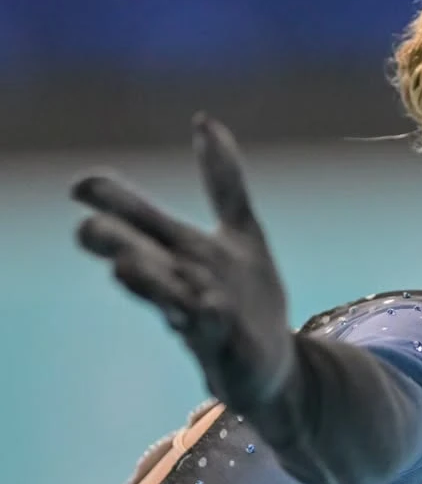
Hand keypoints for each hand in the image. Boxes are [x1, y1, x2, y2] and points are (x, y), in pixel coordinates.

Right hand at [72, 114, 294, 413]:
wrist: (275, 363)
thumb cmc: (248, 298)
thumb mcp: (242, 231)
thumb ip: (224, 182)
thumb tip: (205, 120)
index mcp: (182, 251)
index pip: (141, 221)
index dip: (112, 202)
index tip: (83, 188)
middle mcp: (182, 282)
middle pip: (142, 257)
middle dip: (116, 243)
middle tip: (85, 229)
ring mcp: (200, 316)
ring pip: (167, 296)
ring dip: (147, 282)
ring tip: (125, 266)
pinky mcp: (225, 345)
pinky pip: (215, 331)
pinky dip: (210, 318)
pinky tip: (211, 307)